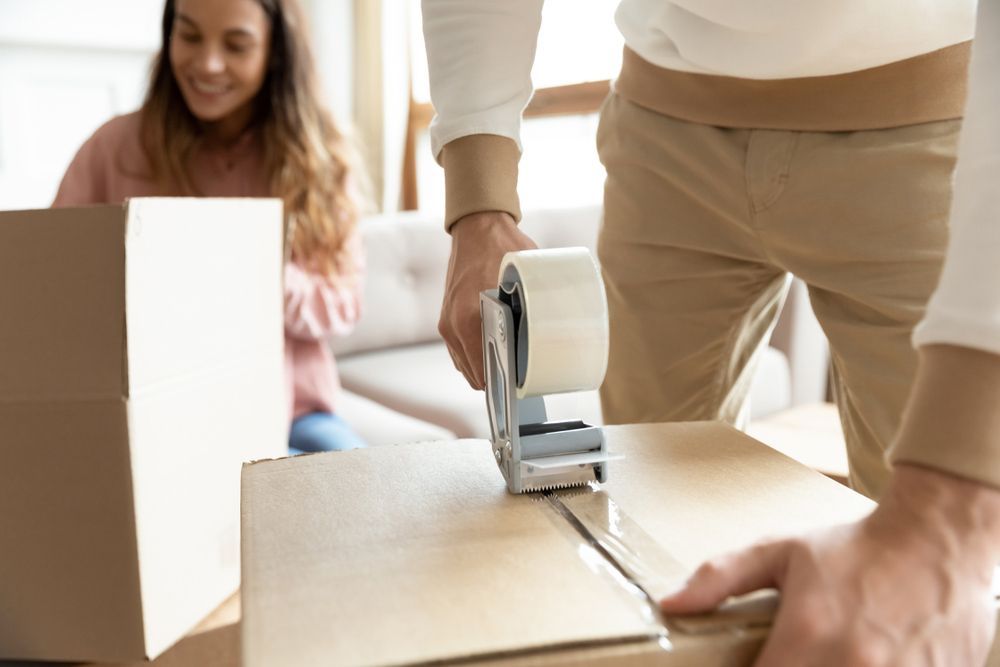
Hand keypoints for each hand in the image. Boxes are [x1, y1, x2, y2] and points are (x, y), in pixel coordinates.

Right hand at [440, 211, 536, 388]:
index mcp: (470, 318)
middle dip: (497, 378)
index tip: (523, 384)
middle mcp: (453, 325)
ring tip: (510, 363)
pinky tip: (495, 349)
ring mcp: (446, 323)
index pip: (484, 372)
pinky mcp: (445, 319)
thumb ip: (536, 305)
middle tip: (522, 374)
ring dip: (485, 367)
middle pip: (475, 374)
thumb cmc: (502, 248)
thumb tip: (558, 329)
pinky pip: (459, 351)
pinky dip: (475, 355)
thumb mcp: (526, 277)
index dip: (505, 383)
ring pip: (466, 365)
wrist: (477, 228)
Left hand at [660, 465, 999, 665]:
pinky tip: (863, 655)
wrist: (936, 540)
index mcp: (807, 637)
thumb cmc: (853, 547)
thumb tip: (671, 605)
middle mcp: (850, 666)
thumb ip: (719, 579)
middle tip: (792, 655)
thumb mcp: (780, 552)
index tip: (751, 661)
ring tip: (827, 653)